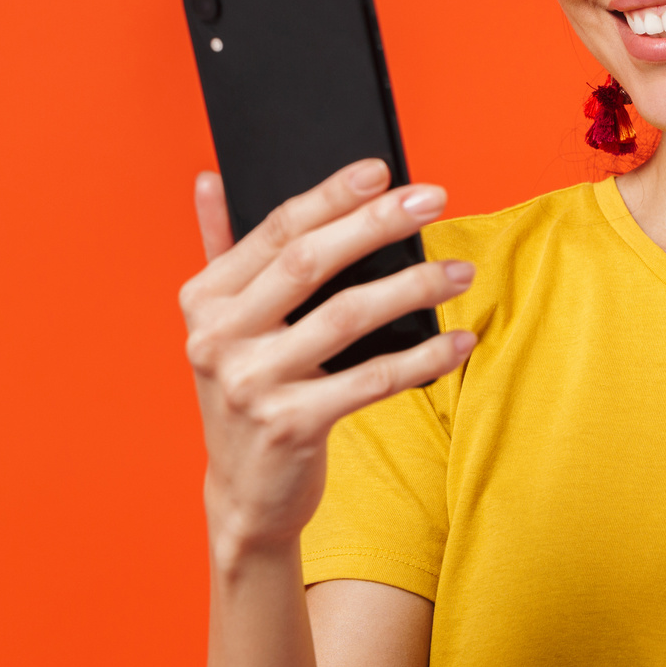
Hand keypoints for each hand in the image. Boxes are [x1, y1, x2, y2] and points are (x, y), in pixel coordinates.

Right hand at [180, 159, 476, 561]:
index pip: (276, 229)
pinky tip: (458, 341)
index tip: (381, 170)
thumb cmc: (246, 392)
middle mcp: (219, 337)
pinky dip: (422, 358)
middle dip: (377, 223)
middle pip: (310, 262)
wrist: (243, 495)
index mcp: (205, 299)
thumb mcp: (219, 323)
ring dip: (413, 287)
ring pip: (347, 316)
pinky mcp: (291, 425)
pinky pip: (372, 379)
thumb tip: (210, 178)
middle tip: (433, 199)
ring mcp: (252, 383)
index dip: (331, 195)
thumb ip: (217, 248)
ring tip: (460, 272)